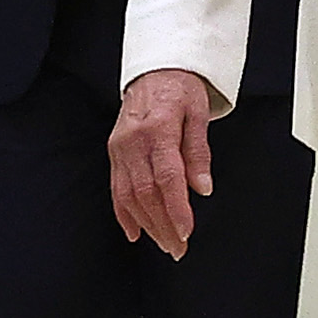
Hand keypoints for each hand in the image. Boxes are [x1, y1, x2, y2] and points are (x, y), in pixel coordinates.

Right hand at [108, 70, 220, 252]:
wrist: (154, 69)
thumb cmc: (181, 89)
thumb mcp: (198, 114)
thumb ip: (199, 152)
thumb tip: (202, 188)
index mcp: (158, 129)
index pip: (166, 176)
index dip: (176, 208)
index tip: (186, 231)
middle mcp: (133, 141)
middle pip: (146, 192)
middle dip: (162, 225)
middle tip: (178, 248)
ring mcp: (120, 148)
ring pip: (129, 195)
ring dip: (147, 225)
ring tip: (164, 244)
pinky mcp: (114, 153)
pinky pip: (116, 189)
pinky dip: (124, 214)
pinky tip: (135, 233)